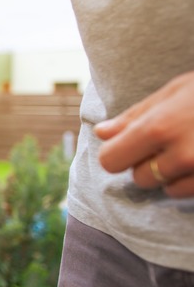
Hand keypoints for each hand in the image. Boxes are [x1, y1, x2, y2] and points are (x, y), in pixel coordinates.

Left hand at [95, 70, 193, 197]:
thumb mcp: (175, 92)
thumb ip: (135, 116)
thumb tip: (101, 134)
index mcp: (159, 128)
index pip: (111, 161)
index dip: (118, 153)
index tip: (128, 145)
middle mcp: (180, 155)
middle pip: (138, 178)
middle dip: (147, 163)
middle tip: (170, 141)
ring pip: (165, 189)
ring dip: (172, 174)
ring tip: (193, 147)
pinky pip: (188, 194)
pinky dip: (191, 181)